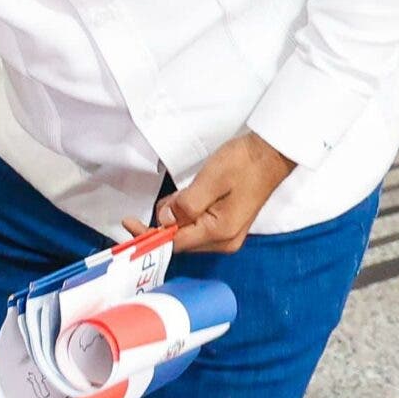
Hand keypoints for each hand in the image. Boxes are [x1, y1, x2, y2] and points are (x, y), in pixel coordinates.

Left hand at [126, 130, 295, 254]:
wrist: (271, 154)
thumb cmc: (244, 163)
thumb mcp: (209, 180)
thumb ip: (185, 204)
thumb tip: (165, 221)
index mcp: (220, 233)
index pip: (174, 243)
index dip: (149, 234)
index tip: (128, 223)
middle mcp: (224, 241)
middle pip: (180, 240)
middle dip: (167, 220)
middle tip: (176, 192)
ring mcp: (227, 235)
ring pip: (187, 231)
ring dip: (178, 213)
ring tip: (191, 189)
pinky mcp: (227, 225)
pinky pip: (197, 224)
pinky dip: (188, 212)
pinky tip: (193, 194)